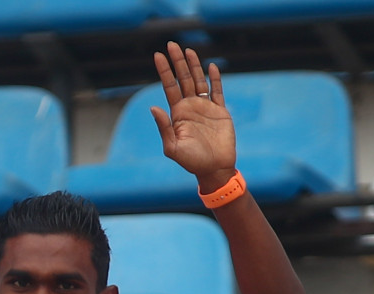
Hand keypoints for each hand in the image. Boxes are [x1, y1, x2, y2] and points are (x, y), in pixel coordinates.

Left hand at [150, 41, 236, 191]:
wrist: (214, 169)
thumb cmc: (192, 162)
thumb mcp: (173, 148)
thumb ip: (164, 128)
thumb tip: (153, 107)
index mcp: (178, 114)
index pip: (169, 87)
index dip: (164, 71)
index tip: (158, 56)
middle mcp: (190, 107)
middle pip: (183, 79)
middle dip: (177, 62)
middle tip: (171, 45)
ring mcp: (205, 108)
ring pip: (198, 81)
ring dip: (193, 66)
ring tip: (188, 50)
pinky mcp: (220, 111)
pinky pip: (217, 91)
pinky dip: (215, 79)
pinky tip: (211, 67)